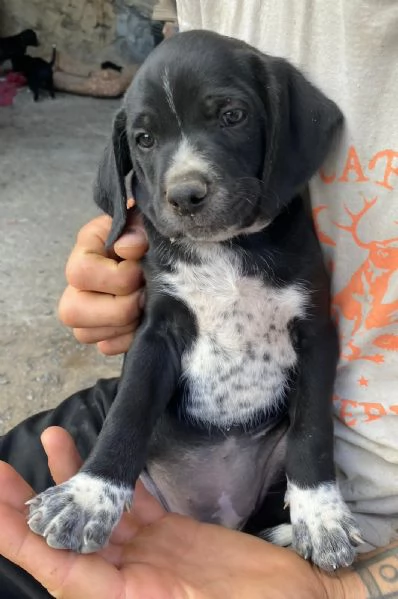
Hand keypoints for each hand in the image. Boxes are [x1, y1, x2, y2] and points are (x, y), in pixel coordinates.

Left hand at [0, 428, 355, 598]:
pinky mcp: (169, 532)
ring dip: (67, 478)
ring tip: (51, 436)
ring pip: (97, 511)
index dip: (23, 541)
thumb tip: (87, 590)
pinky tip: (95, 454)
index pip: (62, 569)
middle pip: (67, 538)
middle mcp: (127, 579)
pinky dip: (110, 476)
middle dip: (27, 507)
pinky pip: (131, 500)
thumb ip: (150, 598)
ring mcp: (148, 552)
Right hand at [58, 213, 147, 354]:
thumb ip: (137, 229)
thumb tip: (128, 248)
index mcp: (83, 253)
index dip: (120, 276)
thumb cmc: (147, 239)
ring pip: (87, 335)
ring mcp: (83, 314)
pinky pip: (106, 348)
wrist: (158, 258)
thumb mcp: (143, 225)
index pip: (82, 273)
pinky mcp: (99, 334)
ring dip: (127, 324)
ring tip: (145, 306)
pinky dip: (129, 339)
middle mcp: (75, 286)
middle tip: (144, 295)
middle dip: (122, 307)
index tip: (140, 268)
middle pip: (74, 311)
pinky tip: (141, 321)